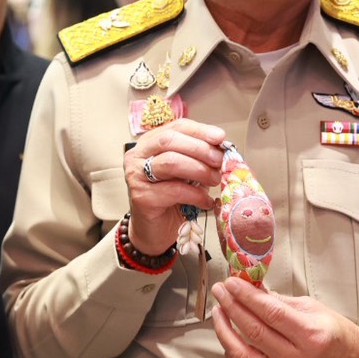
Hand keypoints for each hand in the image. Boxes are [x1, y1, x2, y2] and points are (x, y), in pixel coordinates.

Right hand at [122, 119, 226, 254]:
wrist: (154, 230)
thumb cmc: (170, 199)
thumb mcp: (185, 172)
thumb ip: (197, 158)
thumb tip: (222, 150)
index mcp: (149, 143)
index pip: (175, 127)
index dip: (200, 131)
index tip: (220, 138)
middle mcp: (137, 156)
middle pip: (170, 140)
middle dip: (200, 149)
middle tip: (219, 161)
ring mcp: (135, 176)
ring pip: (171, 162)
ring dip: (200, 170)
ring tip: (215, 180)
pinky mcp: (141, 197)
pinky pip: (174, 190)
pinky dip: (196, 195)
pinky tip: (206, 201)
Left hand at [209, 278, 358, 357]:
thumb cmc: (334, 334)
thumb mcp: (313, 309)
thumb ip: (279, 301)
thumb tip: (250, 287)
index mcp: (311, 336)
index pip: (270, 313)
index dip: (246, 296)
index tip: (231, 283)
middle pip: (253, 331)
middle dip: (232, 306)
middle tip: (221, 291)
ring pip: (241, 353)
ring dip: (224, 330)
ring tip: (219, 311)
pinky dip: (230, 355)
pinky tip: (228, 338)